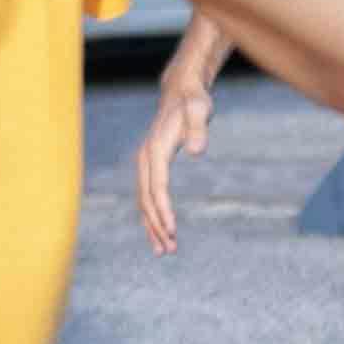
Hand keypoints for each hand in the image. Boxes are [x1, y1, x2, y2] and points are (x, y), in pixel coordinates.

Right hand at [132, 55, 217, 255]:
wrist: (181, 92)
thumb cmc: (193, 102)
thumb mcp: (199, 110)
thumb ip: (198, 128)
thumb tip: (198, 151)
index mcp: (155, 150)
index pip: (157, 187)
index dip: (163, 210)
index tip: (172, 230)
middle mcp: (145, 158)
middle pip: (147, 199)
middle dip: (156, 226)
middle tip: (170, 250)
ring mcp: (145, 163)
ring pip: (144, 201)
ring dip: (152, 226)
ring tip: (164, 251)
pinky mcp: (150, 166)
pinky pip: (148, 196)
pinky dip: (152, 216)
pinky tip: (159, 233)